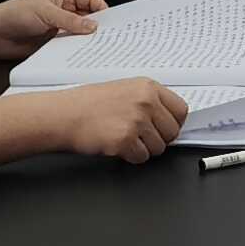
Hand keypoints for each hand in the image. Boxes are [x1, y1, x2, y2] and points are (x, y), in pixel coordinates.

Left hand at [0, 0, 106, 56]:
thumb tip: (93, 26)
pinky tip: (83, 55)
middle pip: (88, 17)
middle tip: (109, 37)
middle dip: (98, 26)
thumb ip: (71, 20)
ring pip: (80, 33)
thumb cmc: (16, 14)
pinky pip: (70, 46)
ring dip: (87, 40)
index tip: (111, 22)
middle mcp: (64, 10)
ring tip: (99, 48)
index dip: (101, 9)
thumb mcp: (46, 13)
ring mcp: (60, 27)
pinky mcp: (54, 43)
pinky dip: (76, 50)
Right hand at [51, 75, 188, 163]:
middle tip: (139, 137)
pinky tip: (116, 145)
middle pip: (172, 132)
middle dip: (159, 139)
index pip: (181, 110)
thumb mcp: (124, 90)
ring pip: (159, 148)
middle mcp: (145, 102)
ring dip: (144, 149)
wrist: (64, 115)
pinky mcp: (126, 140)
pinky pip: (142, 158)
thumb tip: (169, 119)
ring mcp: (136, 121)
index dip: (173, 123)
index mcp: (148, 87)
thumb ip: (149, 101)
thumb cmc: (88, 104)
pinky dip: (131, 157)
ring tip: (124, 138)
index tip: (164, 128)